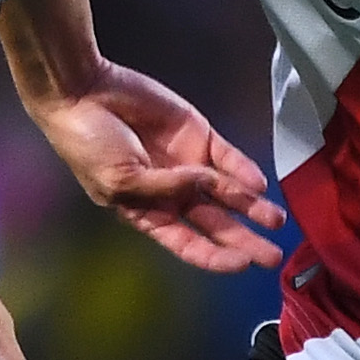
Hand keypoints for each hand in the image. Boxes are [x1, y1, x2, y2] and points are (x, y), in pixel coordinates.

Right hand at [26, 61, 286, 270]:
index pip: (187, 243)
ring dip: (252, 208)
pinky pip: (228, 156)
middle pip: (215, 224)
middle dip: (245, 241)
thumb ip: (162, 188)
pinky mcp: (199, 135)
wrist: (83, 94)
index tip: (241, 265)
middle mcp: (174, 193)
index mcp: (149, 213)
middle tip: (273, 257)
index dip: (214, 256)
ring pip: (228, 192)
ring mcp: (189, 164)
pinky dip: (243, 169)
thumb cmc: (90, 145)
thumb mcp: (119, 180)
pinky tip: (258, 184)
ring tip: (276, 221)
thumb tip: (204, 184)